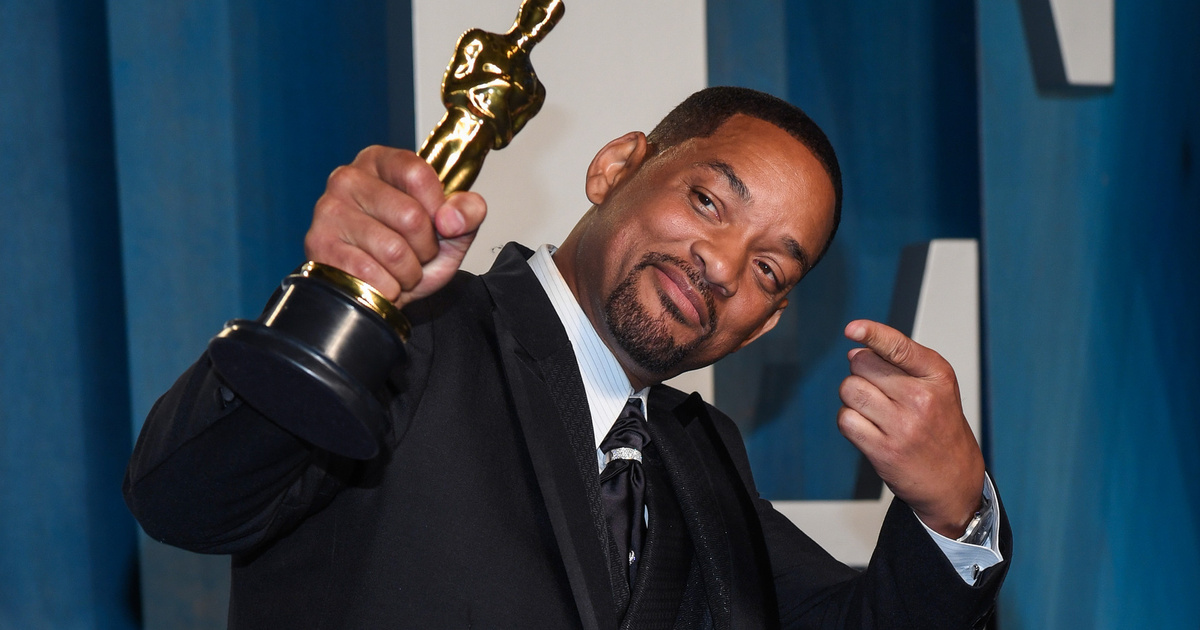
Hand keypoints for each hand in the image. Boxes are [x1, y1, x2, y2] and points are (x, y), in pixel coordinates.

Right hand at [304, 145, 486, 307]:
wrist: (381, 292)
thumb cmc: (412, 252)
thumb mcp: (452, 229)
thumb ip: (468, 212)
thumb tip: (451, 218)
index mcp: (381, 162)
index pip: (418, 174)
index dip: (438, 208)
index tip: (439, 224)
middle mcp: (348, 178)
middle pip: (410, 216)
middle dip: (425, 248)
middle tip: (416, 254)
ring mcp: (329, 211)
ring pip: (393, 251)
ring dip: (408, 273)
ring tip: (399, 269)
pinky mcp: (319, 246)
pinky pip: (372, 275)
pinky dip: (389, 288)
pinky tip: (380, 281)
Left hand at [837, 319, 984, 537]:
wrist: (954, 480)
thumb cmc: (940, 427)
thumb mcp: (936, 387)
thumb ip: (899, 363)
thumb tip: (855, 350)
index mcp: (937, 375)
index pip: (897, 346)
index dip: (871, 333)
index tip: (852, 329)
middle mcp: (921, 398)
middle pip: (862, 364)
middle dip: (862, 372)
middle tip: (880, 391)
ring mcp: (902, 425)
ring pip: (849, 389)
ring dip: (853, 397)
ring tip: (875, 410)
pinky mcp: (883, 450)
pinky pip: (845, 419)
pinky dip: (849, 420)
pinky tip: (868, 427)